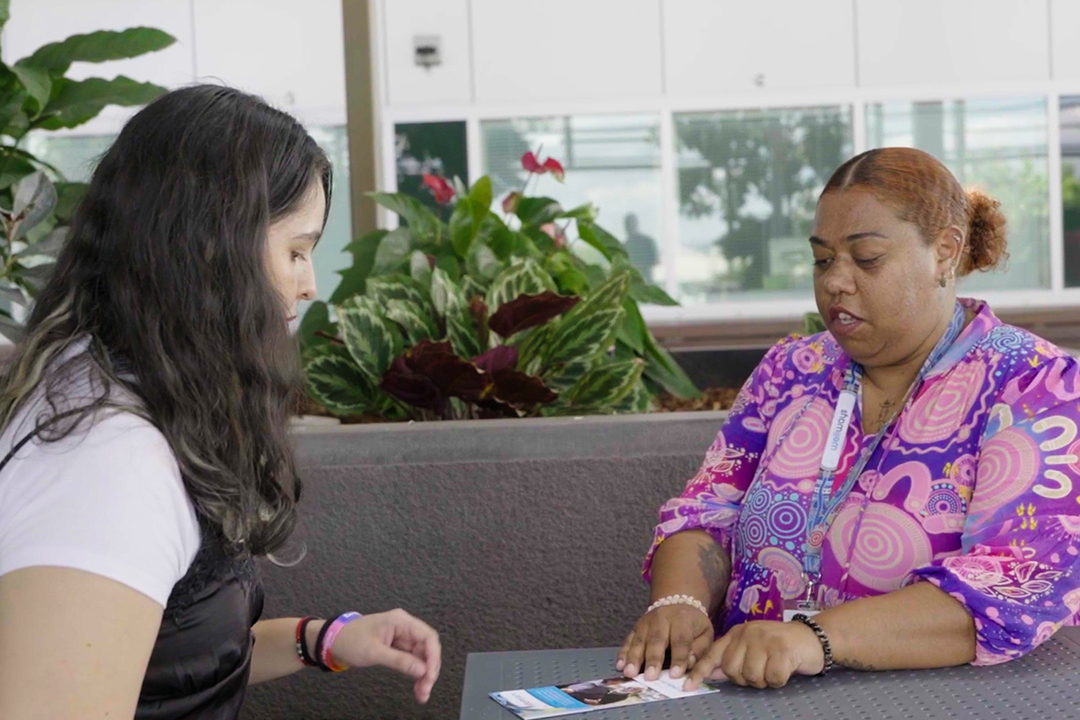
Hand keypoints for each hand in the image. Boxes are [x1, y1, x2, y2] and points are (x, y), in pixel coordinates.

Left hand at [326, 609, 441, 703]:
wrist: (332, 641)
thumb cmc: (350, 641)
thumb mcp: (373, 652)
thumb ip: (399, 660)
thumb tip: (422, 670)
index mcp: (401, 621)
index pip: (428, 637)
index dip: (433, 657)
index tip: (430, 676)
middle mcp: (405, 627)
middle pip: (427, 648)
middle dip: (429, 669)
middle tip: (425, 690)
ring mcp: (402, 637)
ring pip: (422, 656)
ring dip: (424, 674)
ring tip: (421, 694)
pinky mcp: (398, 647)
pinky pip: (412, 660)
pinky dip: (415, 673)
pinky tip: (417, 686)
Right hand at [616, 604, 713, 680]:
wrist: (677, 602)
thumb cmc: (692, 624)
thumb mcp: (705, 632)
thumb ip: (700, 649)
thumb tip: (690, 664)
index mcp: (681, 619)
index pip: (680, 640)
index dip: (678, 658)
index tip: (675, 674)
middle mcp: (661, 618)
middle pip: (656, 639)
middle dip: (652, 659)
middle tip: (650, 676)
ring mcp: (645, 622)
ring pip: (639, 640)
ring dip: (633, 657)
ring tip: (630, 672)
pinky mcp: (635, 627)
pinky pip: (628, 640)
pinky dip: (623, 653)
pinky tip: (620, 665)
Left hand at [684, 620, 822, 689]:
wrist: (811, 637)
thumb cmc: (779, 646)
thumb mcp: (752, 647)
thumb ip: (732, 658)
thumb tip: (712, 674)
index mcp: (736, 633)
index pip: (713, 654)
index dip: (700, 671)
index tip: (687, 686)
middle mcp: (747, 633)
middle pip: (732, 670)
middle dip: (745, 679)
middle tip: (760, 671)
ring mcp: (764, 639)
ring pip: (752, 676)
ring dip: (764, 681)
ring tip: (773, 669)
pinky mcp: (782, 649)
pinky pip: (772, 678)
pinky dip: (779, 681)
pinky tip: (785, 669)